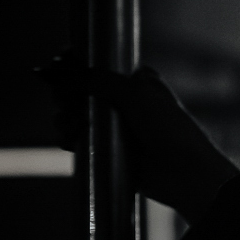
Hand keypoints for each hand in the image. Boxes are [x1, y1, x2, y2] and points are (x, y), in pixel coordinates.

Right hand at [44, 60, 239, 220]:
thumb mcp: (134, 93)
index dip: (73, 68)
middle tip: (64, 102)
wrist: (184, 173)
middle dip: (65, 96)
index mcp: (135, 81)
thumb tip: (54, 69)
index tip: (58, 72)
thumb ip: (94, 78)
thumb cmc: (169, 129)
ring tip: (72, 125)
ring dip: (64, 118)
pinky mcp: (108, 149)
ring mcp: (115, 126)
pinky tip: (71, 140)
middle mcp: (124, 101)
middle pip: (79, 91)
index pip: (95, 67)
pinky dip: (69, 138)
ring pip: (74, 116)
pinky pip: (78, 139)